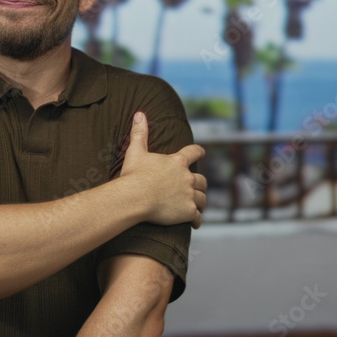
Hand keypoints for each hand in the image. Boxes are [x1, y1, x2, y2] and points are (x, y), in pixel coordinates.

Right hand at [120, 112, 206, 227]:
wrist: (134, 198)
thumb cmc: (133, 175)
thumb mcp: (136, 151)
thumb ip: (139, 132)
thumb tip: (139, 114)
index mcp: (177, 162)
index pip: (194, 152)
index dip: (199, 152)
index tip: (203, 152)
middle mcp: (187, 178)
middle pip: (201, 180)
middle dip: (200, 183)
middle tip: (198, 187)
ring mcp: (189, 195)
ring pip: (202, 198)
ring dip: (200, 202)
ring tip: (198, 206)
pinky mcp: (187, 212)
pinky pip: (197, 216)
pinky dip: (197, 219)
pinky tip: (195, 222)